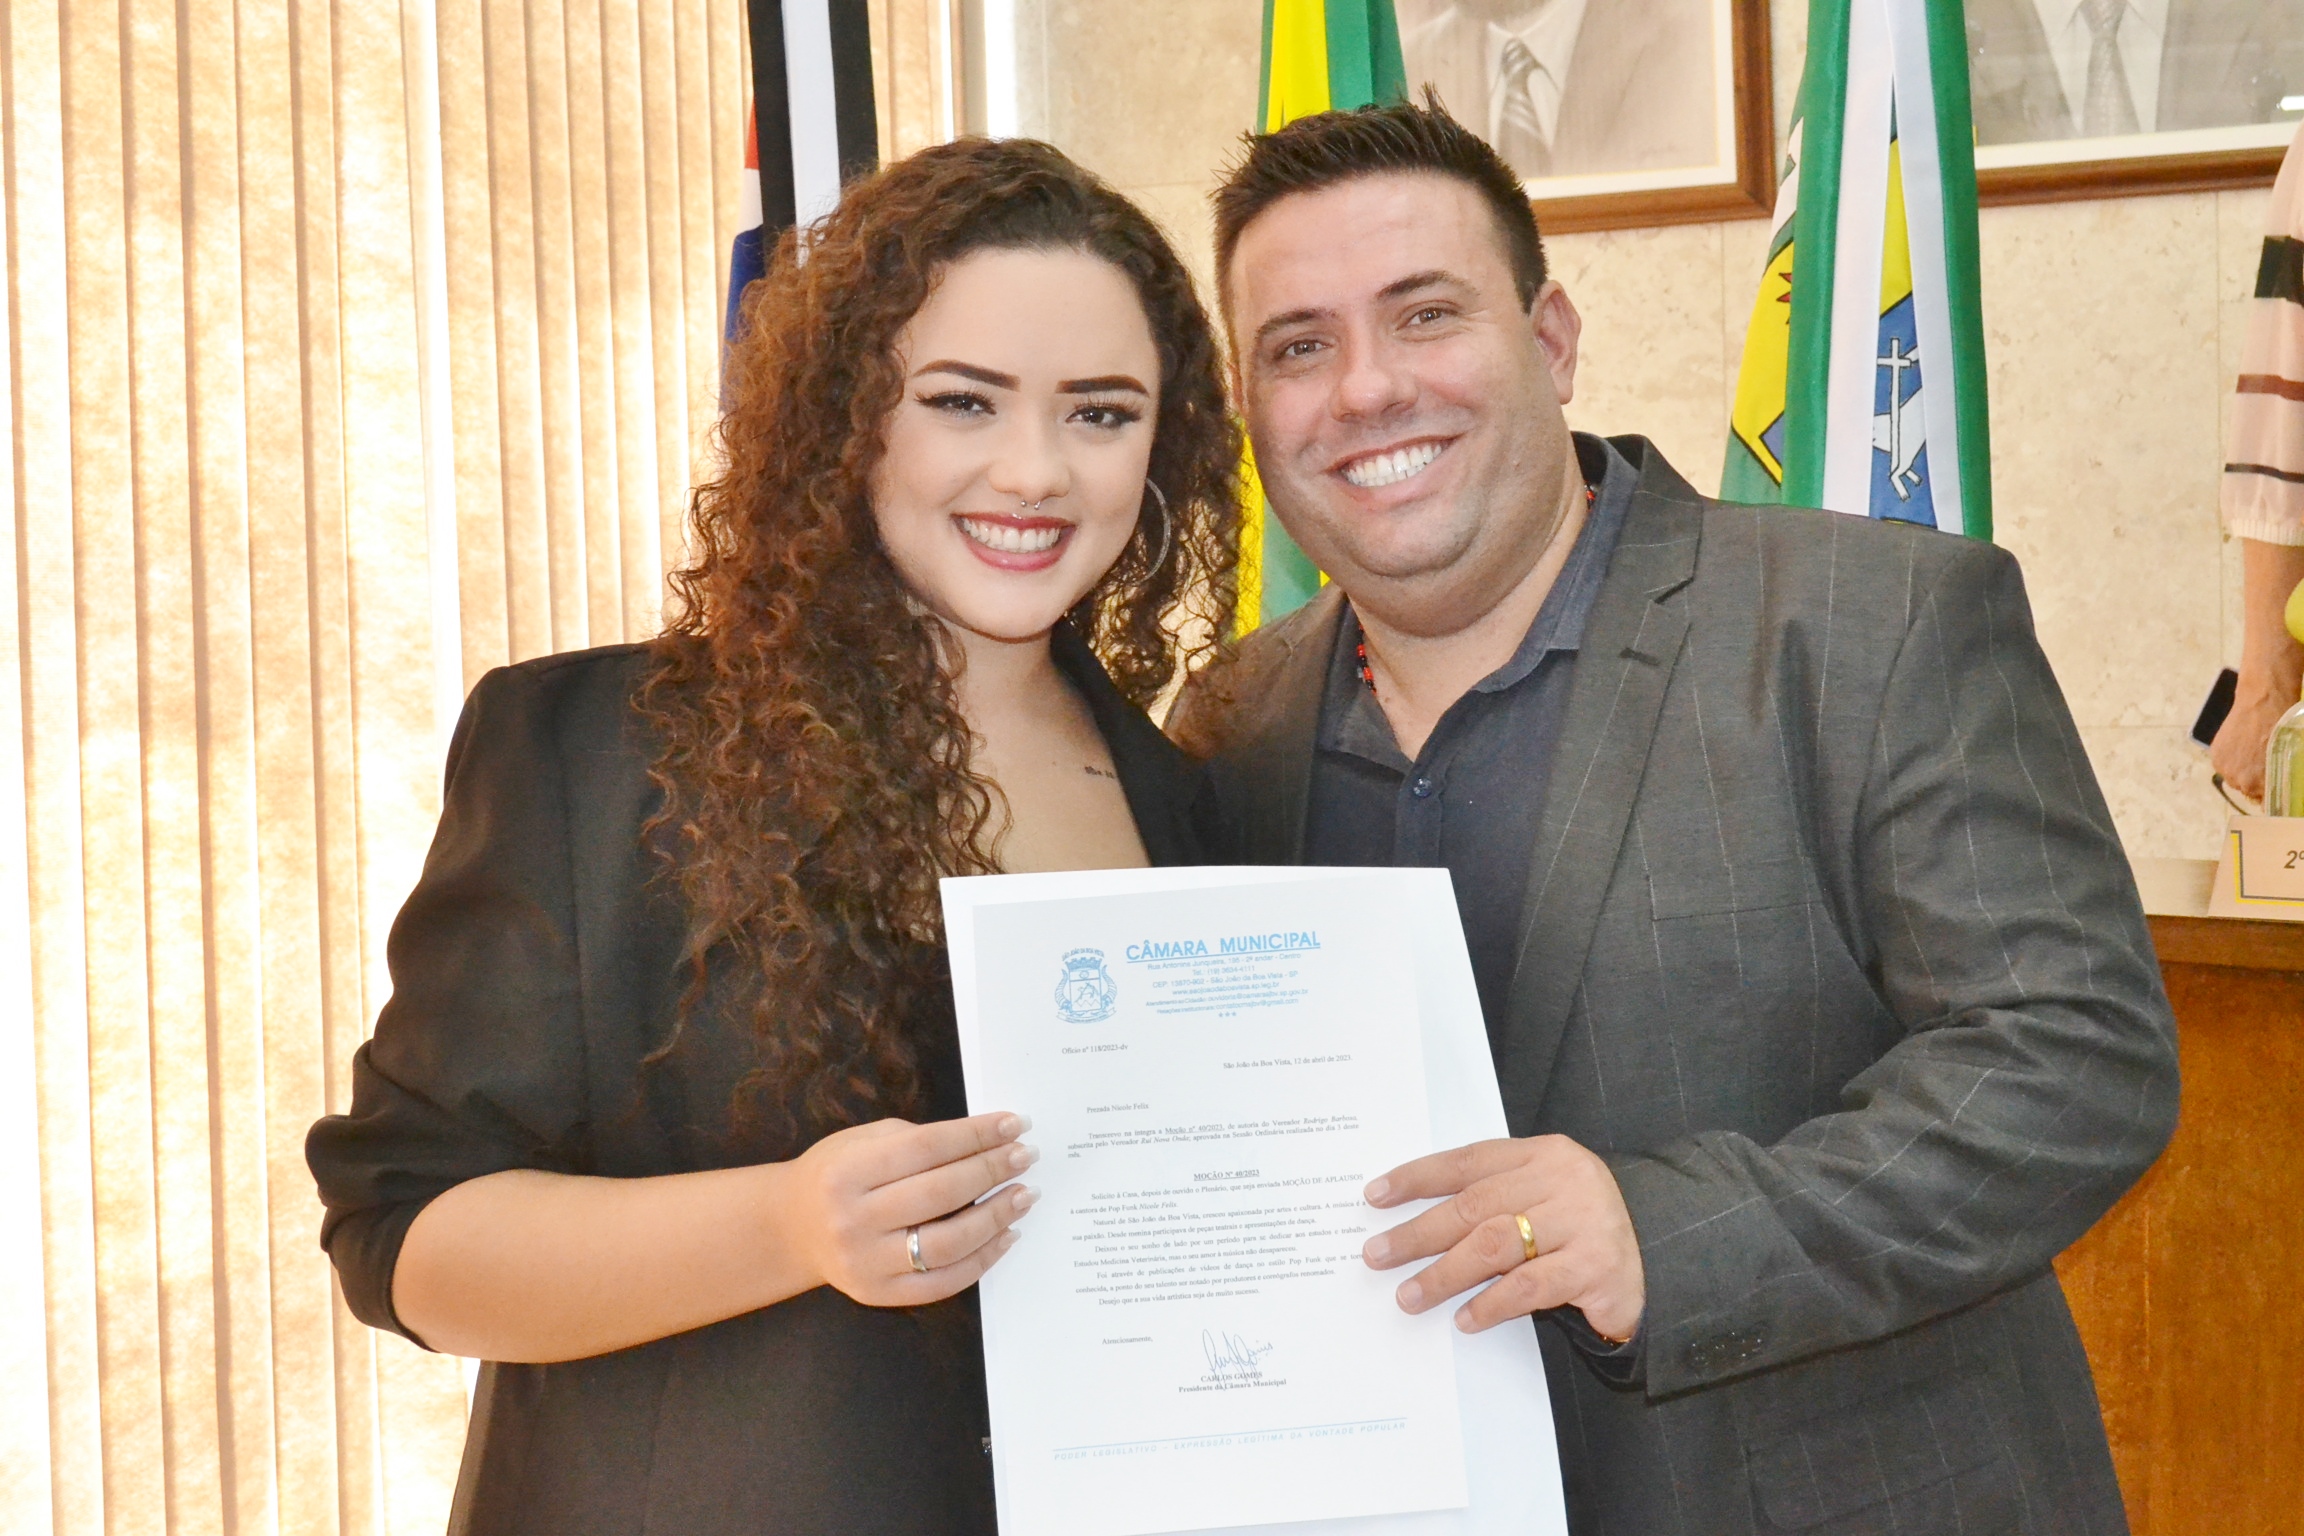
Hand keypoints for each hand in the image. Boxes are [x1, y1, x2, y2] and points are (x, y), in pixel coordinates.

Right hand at [783, 1110, 1037, 1306]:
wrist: (791, 1229)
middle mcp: (854, 1220)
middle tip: (1027, 1157)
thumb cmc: (836, 1175)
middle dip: (993, 1170)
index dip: (976, 1135)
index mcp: (847, 1172)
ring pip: (948, 1243)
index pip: (927, 1149)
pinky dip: (982, 1259)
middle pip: (941, 1193)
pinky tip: (1006, 1235)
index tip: (1015, 1125)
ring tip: (1025, 1195)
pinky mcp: (880, 1294)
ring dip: (996, 1217)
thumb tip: (986, 1140)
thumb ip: (915, 1141)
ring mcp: (867, 1263)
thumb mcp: (861, 1142)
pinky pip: (943, 1282)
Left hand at [1362, 1134, 1643, 1341]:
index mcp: (1544, 1153)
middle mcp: (1566, 1178)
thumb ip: (1494, 1199)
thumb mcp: (1541, 1199)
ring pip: (1496, 1244)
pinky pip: (1530, 1285)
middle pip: (1475, 1205)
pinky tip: (1466, 1319)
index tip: (1376, 1197)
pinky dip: (1491, 1303)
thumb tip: (1414, 1223)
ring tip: (1410, 1295)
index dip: (1418, 1177)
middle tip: (1378, 1254)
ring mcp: (1585, 1220)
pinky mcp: (1598, 1266)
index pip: (1469, 1161)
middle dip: (1419, 1232)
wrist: (1661, 1261)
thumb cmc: (1580, 1231)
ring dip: (1444, 1273)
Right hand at [2211, 681, 2289, 802]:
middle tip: (2264, 766)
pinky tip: (2241, 748)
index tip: (2275, 788)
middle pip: (2248, 792)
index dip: (2270, 795)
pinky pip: (2224, 767)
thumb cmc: (2284, 729)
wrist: (2263, 703)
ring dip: (2241, 771)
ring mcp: (2225, 769)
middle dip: (2255, 782)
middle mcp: (2240, 782)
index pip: (2265, 804)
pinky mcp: (2216, 756)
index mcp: (2260, 785)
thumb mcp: (2288, 758)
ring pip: (2234, 779)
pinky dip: (2231, 761)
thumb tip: (2278, 784)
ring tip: (2251, 754)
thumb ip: (2280, 776)